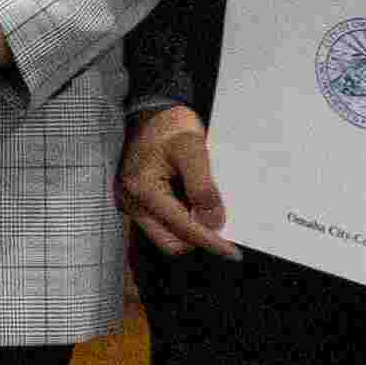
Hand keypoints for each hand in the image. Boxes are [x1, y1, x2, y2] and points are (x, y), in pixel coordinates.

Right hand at [120, 105, 226, 256]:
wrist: (152, 111)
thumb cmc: (171, 126)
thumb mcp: (193, 150)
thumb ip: (203, 187)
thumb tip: (214, 223)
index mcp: (143, 190)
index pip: (181, 229)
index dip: (210, 241)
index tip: (233, 252)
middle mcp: (132, 202)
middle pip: (170, 242)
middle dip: (197, 239)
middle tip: (222, 227)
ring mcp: (132, 203)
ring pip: (166, 235)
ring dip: (190, 229)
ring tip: (208, 211)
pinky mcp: (138, 202)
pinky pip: (162, 223)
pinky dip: (182, 220)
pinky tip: (195, 205)